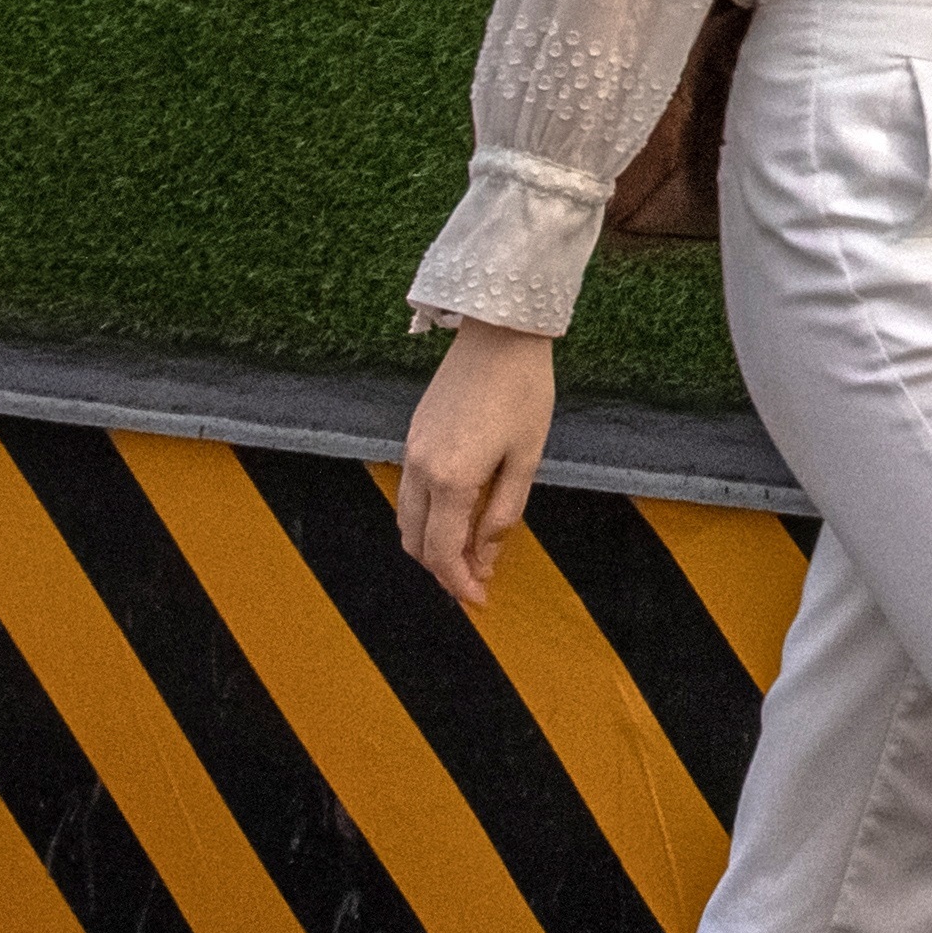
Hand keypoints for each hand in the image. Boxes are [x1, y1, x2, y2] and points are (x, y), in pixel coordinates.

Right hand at [396, 327, 556, 610]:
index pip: (444, 554)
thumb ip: (504, 513)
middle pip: (417, 544)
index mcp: (452, 480)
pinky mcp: (413, 435)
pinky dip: (425, 518)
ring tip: (466, 554)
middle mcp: (421, 470)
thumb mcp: (525, 458)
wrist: (499, 331)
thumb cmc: (522, 391)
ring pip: (406, 521)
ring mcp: (411, 451)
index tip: (482, 600)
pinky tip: (455, 516)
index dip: (461, 585)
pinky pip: (408, 493)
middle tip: (476, 582)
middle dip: (443, 572)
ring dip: (430, 546)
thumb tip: (487, 558)